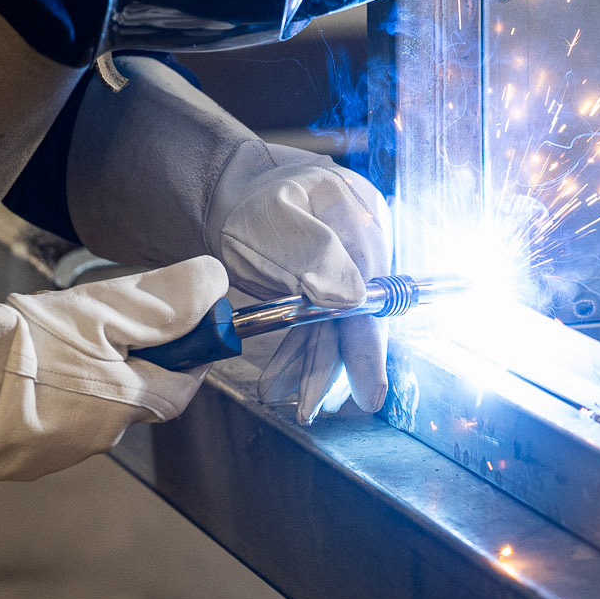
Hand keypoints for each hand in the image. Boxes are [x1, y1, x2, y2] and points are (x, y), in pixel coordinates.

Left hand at [206, 144, 391, 423]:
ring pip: (335, 326)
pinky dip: (302, 351)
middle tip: (310, 405)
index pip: (371, 293)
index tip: (369, 389)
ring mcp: (347, 267)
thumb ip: (314, 252)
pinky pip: (320, 324)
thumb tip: (353, 298)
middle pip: (357, 316)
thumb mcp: (277, 218)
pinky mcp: (327, 285)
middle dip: (332, 363)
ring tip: (280, 392)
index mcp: (361, 219)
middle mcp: (363, 247)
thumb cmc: (253, 200)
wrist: (228, 193)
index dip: (368, 345)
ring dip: (311, 363)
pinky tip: (284, 378)